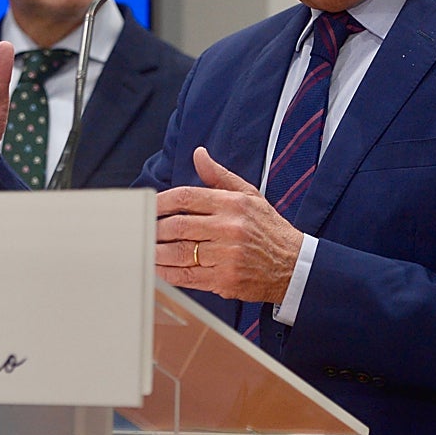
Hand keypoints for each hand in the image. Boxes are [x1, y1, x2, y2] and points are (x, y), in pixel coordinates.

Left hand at [154, 146, 303, 303]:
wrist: (294, 266)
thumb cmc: (267, 228)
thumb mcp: (248, 195)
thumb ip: (219, 176)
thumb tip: (199, 154)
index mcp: (232, 204)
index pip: (187, 197)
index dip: (161, 201)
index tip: (148, 206)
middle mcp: (229, 228)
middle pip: (178, 225)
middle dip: (154, 228)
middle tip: (141, 229)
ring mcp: (227, 256)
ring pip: (179, 252)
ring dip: (156, 251)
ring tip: (144, 247)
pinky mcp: (225, 280)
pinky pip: (187, 276)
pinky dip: (167, 273)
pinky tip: (157, 268)